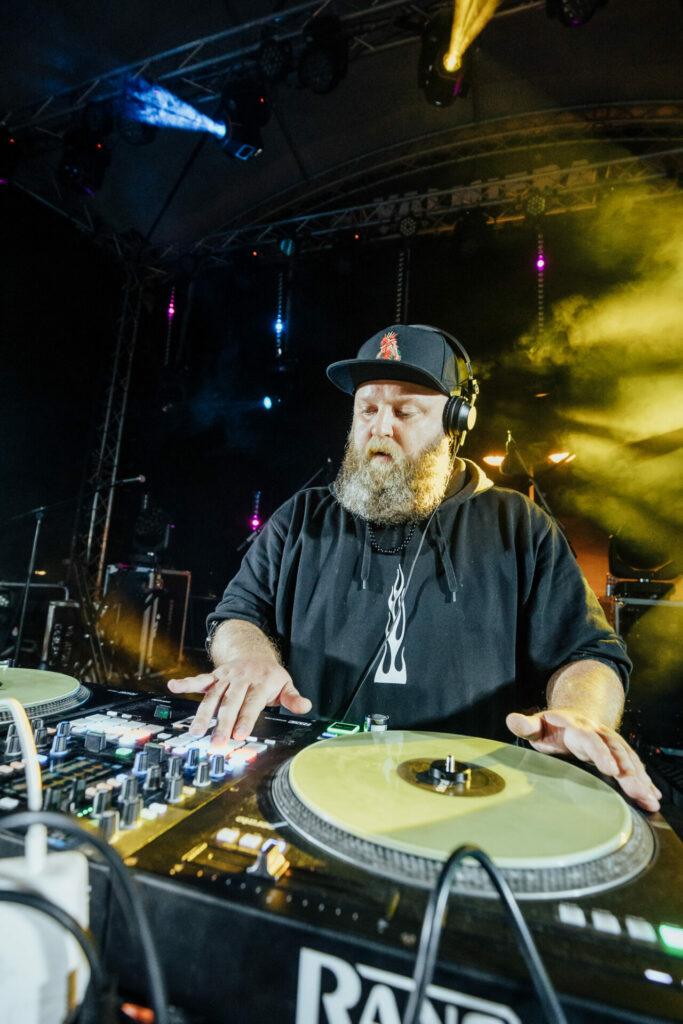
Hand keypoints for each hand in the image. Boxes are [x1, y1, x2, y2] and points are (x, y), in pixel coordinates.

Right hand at [167, 657, 311, 743]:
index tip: (239, 735)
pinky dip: (186, 683)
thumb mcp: (286, 684)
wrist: (254, 652)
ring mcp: (227, 676)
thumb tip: (306, 706)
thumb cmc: (270, 676)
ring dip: (202, 713)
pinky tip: (173, 686)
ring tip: (195, 731)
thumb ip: (293, 698)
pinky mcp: (215, 675)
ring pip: (213, 695)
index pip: (252, 703)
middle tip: (217, 742)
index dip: (246, 719)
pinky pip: (200, 679)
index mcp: (261, 682)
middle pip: (231, 702)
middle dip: (222, 723)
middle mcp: (242, 678)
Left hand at [506, 707, 660, 811]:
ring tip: (651, 799)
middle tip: (641, 793)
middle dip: (630, 772)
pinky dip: (644, 779)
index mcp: (577, 728)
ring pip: (628, 759)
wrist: (571, 715)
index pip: (591, 740)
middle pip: (616, 752)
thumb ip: (525, 724)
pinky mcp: (617, 753)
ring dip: (641, 778)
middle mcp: (598, 734)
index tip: (612, 770)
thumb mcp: (536, 724)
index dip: (601, 754)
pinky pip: (633, 765)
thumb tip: (512, 720)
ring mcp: (609, 742)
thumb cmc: (550, 727)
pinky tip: (653, 794)